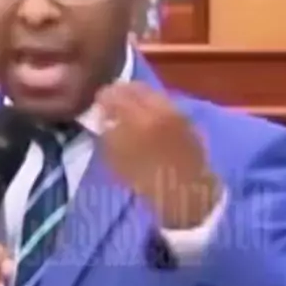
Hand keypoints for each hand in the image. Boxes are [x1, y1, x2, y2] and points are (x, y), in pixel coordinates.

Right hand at [96, 82, 221, 228]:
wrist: (189, 197)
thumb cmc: (149, 184)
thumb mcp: (119, 162)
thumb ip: (108, 135)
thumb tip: (104, 119)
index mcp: (139, 117)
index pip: (114, 94)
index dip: (102, 98)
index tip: (96, 108)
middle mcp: (160, 107)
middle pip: (135, 88)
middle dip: (121, 94)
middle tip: (110, 107)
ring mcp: (176, 112)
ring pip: (152, 94)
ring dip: (137, 99)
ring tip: (128, 114)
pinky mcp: (188, 120)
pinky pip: (165, 105)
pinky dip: (152, 107)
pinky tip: (147, 121)